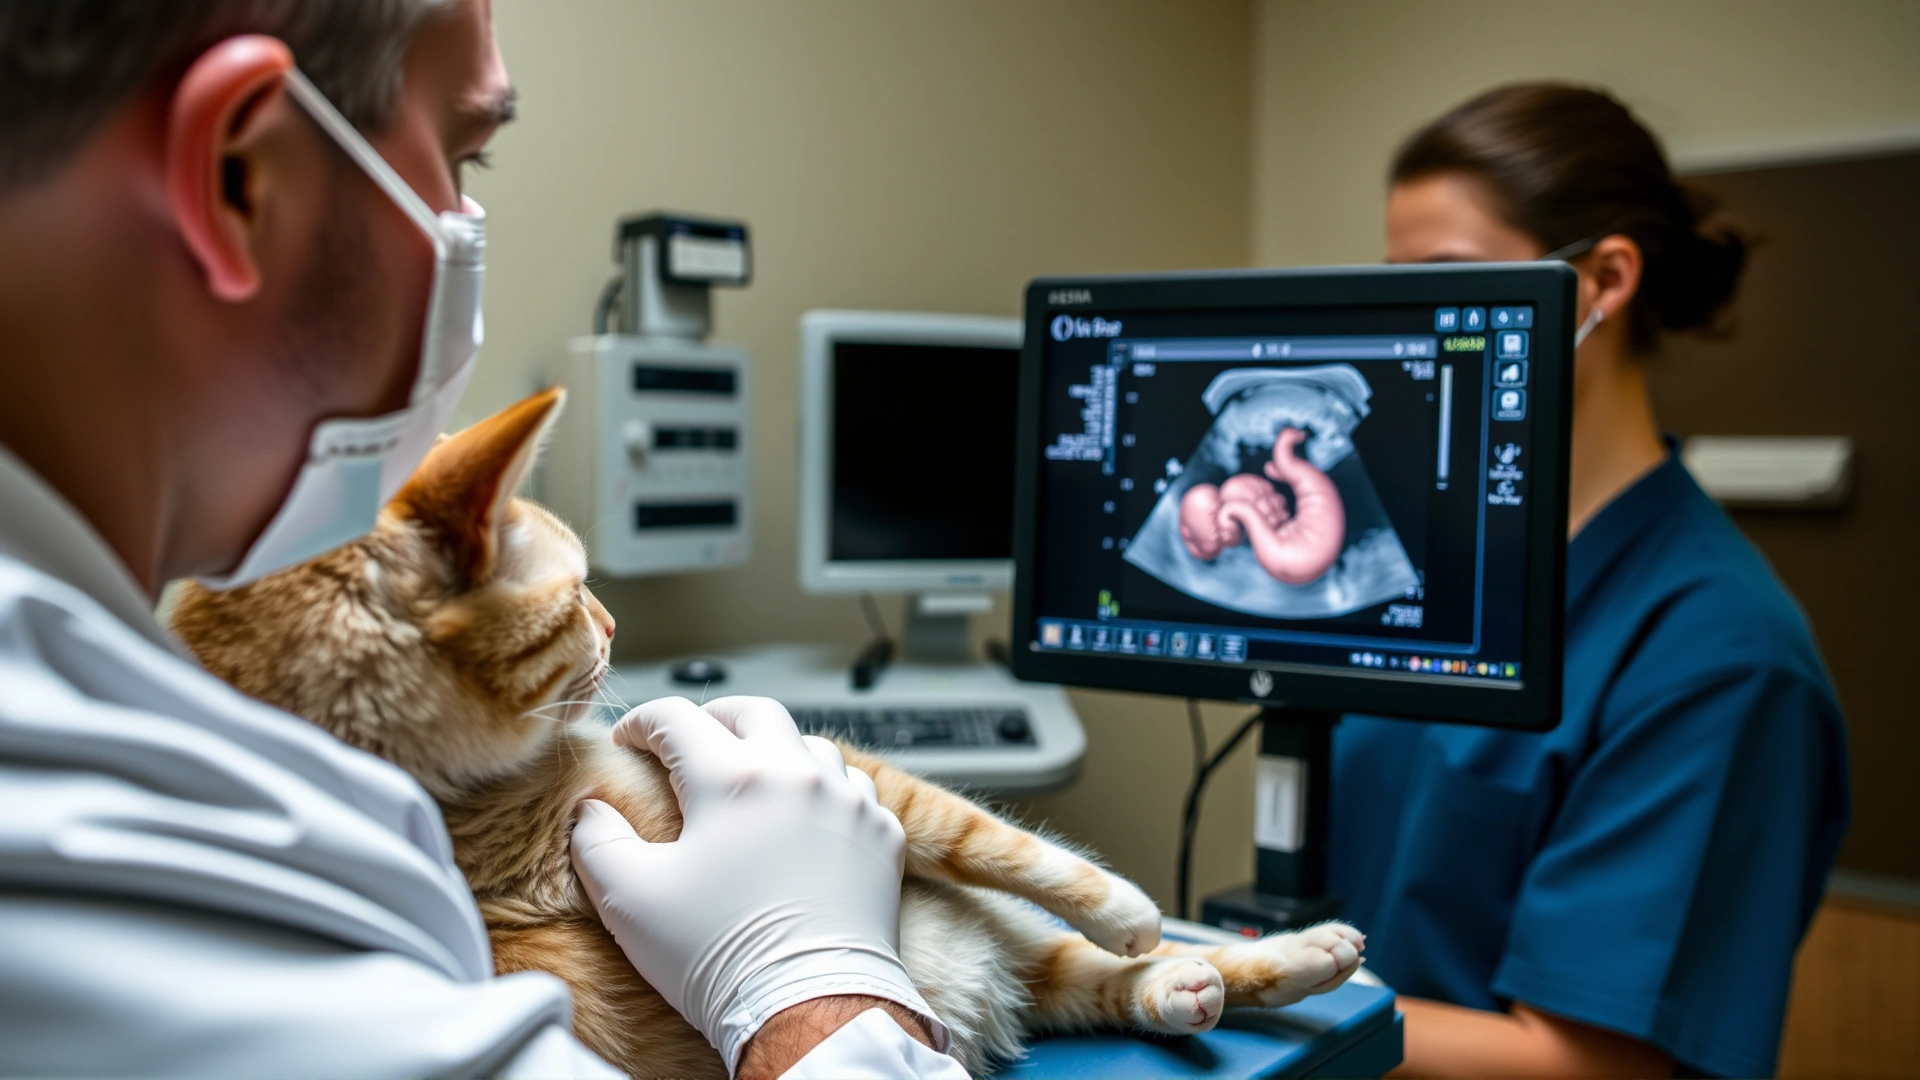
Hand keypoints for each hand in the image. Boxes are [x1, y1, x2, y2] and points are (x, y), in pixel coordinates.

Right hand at [569, 696, 941, 1072]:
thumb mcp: (630, 898)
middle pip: (754, 712)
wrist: (808, 1009)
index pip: (676, 719)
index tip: (627, 739)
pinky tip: (807, 821)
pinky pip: (855, 791)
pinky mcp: (882, 837)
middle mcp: (797, 774)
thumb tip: (591, 812)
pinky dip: (825, 793)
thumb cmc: (719, 955)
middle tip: (690, 740)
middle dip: (715, 718)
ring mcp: (849, 802)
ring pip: (811, 747)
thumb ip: (597, 841)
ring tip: (753, 782)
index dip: (641, 722)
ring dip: (776, 753)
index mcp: (733, 779)